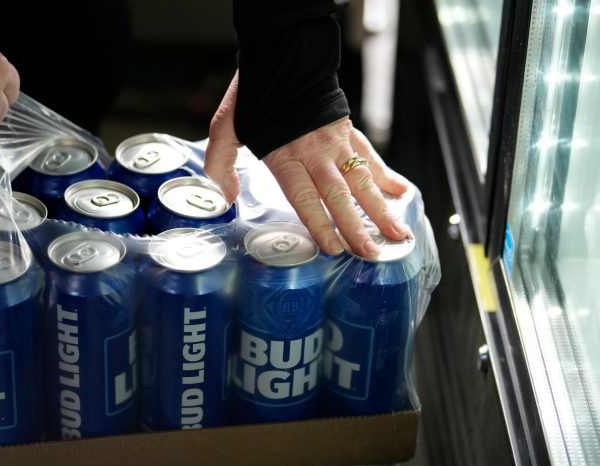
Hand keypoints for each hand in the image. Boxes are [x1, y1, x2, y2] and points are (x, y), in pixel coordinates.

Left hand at [204, 71, 409, 257]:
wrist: (283, 55)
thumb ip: (220, 163)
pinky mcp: (346, 131)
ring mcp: (334, 142)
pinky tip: (401, 192)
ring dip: (380, 208)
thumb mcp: (225, 128)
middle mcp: (314, 152)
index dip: (321, 224)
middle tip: (371, 253)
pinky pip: (369, 157)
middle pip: (339, 195)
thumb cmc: (254, 96)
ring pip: (361, 180)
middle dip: (357, 227)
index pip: (305, 198)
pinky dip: (386, 176)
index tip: (334, 248)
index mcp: (285, 155)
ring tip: (396, 232)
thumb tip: (224, 197)